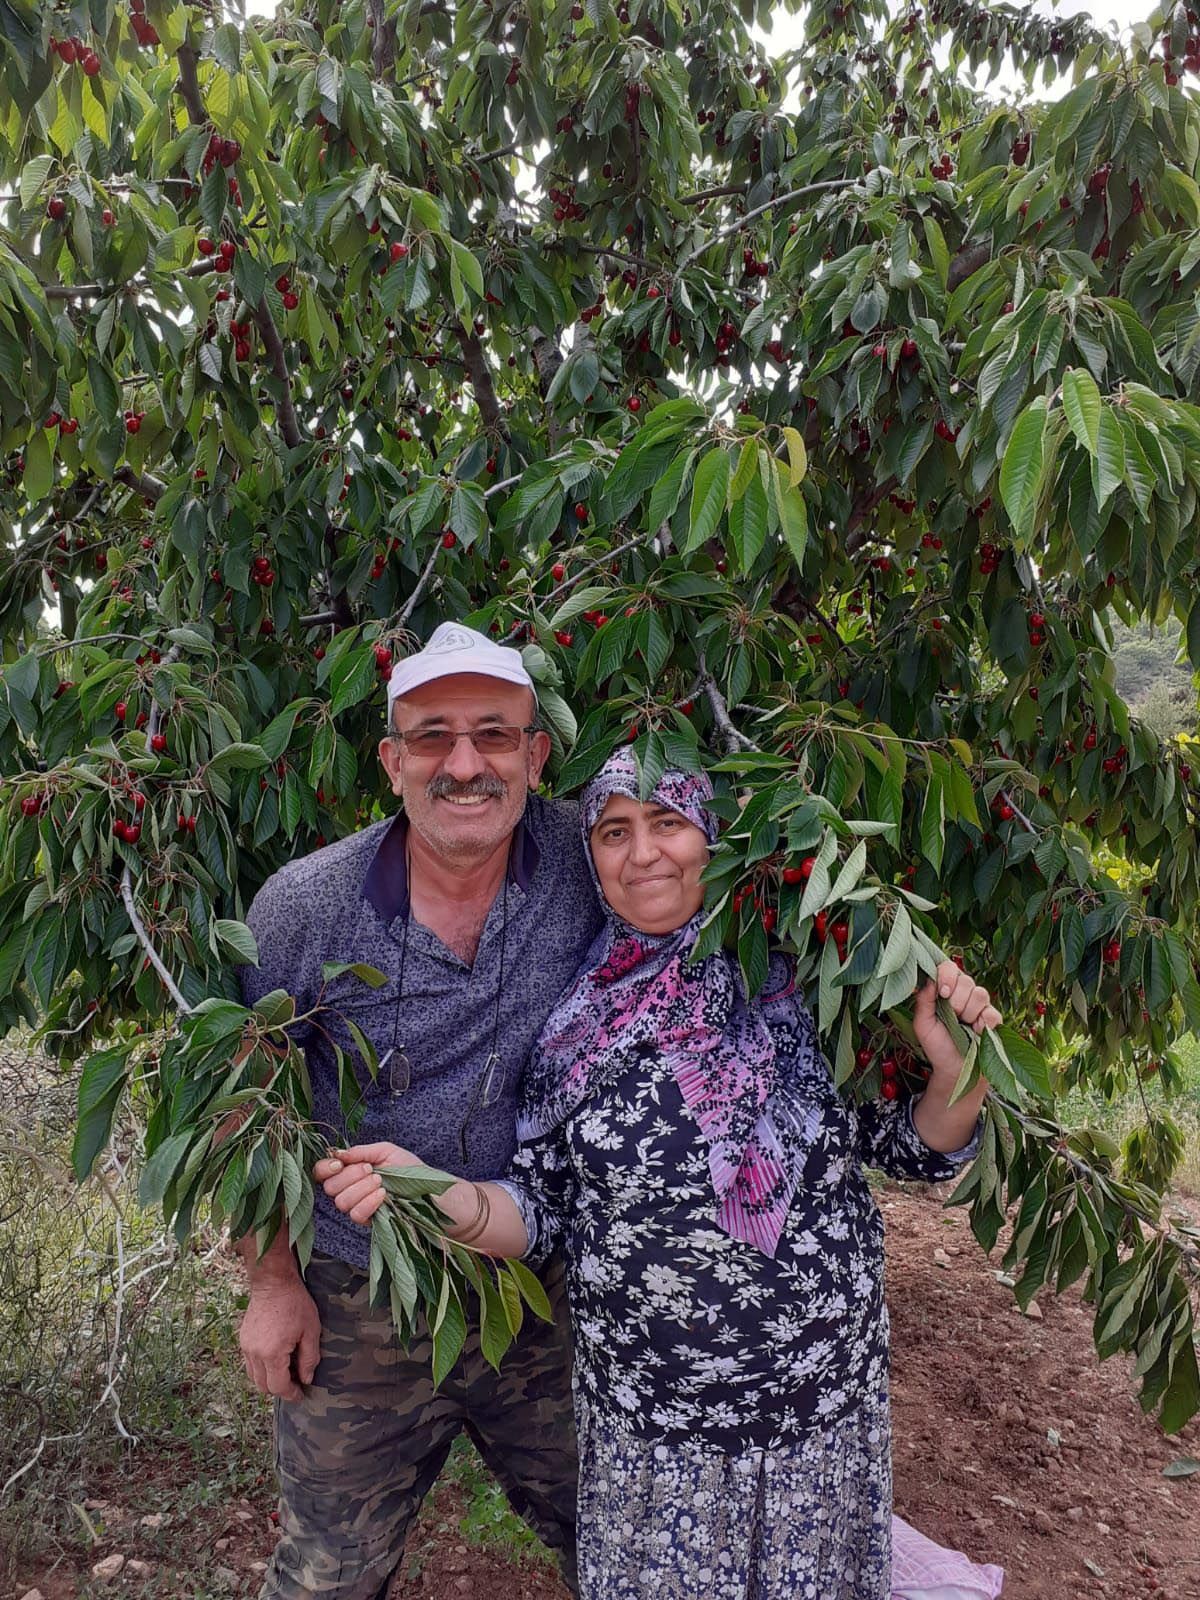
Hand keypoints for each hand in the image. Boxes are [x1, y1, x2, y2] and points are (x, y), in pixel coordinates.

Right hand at [239, 1275, 321, 1401]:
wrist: (273, 1282)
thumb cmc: (295, 1303)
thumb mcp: (311, 1330)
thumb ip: (309, 1358)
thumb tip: (306, 1379)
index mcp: (272, 1354)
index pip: (278, 1387)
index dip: (291, 1394)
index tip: (301, 1395)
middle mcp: (255, 1354)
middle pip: (263, 1386)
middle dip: (279, 1389)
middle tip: (296, 1383)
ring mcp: (246, 1346)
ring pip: (254, 1377)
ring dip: (269, 1380)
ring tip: (286, 1371)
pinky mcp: (243, 1339)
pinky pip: (250, 1363)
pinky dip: (261, 1368)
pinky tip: (276, 1358)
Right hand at [314, 1142, 420, 1225]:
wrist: (428, 1190)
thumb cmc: (408, 1168)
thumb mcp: (385, 1151)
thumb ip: (361, 1151)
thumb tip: (338, 1153)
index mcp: (349, 1170)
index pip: (321, 1172)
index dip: (324, 1168)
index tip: (339, 1163)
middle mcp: (348, 1189)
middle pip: (329, 1188)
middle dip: (350, 1175)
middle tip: (371, 1170)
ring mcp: (357, 1206)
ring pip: (341, 1202)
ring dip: (361, 1188)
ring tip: (380, 1181)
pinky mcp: (367, 1221)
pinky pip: (356, 1214)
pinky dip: (369, 1202)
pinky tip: (382, 1194)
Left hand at [913, 960, 1003, 1082]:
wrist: (953, 1068)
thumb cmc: (937, 1045)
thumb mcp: (922, 1023)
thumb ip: (924, 1000)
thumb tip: (929, 978)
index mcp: (946, 989)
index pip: (949, 967)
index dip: (947, 977)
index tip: (942, 993)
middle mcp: (965, 993)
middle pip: (966, 981)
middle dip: (955, 1001)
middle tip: (952, 1017)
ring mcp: (981, 1005)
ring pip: (980, 994)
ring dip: (968, 1013)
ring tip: (963, 1026)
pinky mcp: (994, 1019)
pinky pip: (992, 1012)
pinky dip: (983, 1023)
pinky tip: (976, 1032)